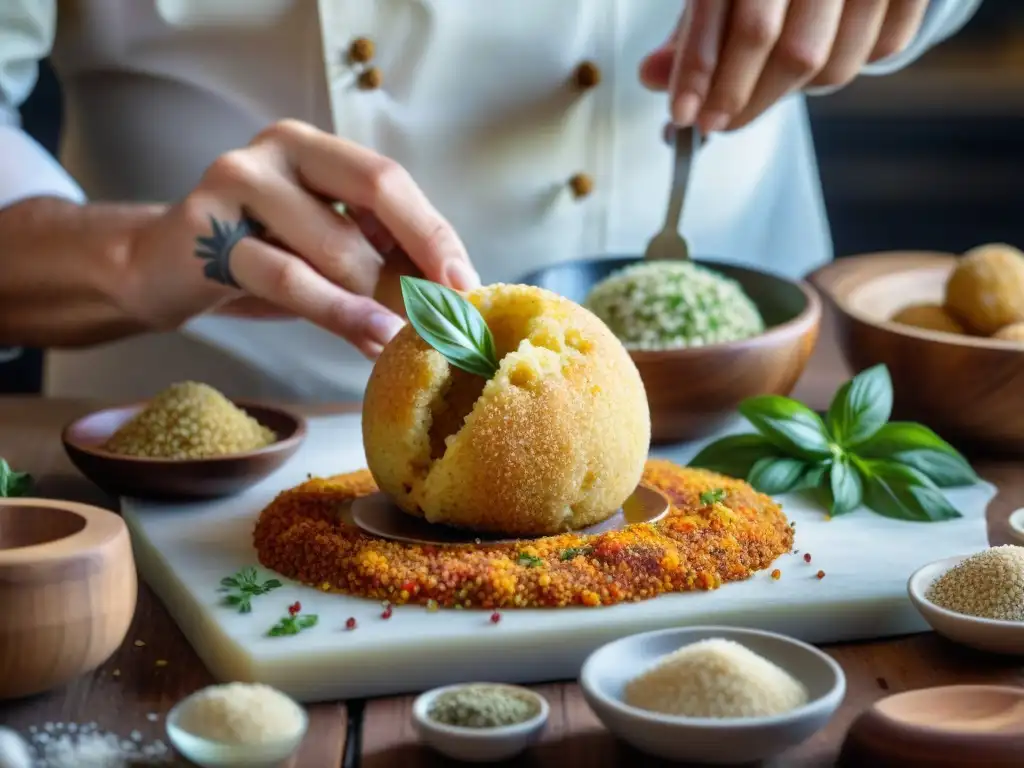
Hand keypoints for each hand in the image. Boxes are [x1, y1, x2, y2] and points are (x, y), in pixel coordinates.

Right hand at [127, 120, 478, 357]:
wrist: (160, 267)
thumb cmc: (259, 259)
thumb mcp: (326, 252)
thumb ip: (380, 259)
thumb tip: (455, 299)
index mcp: (314, 148)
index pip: (390, 180)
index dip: (434, 232)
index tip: (470, 285)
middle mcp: (277, 149)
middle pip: (374, 190)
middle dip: (420, 257)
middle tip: (449, 315)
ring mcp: (236, 181)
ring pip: (333, 247)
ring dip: (379, 301)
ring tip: (406, 342)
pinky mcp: (205, 230)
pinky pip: (287, 278)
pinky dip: (338, 314)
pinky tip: (372, 340)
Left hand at [641, 0, 928, 132]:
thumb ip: (694, 27)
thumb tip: (652, 78)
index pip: (733, 16)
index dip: (702, 74)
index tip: (684, 116)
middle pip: (790, 54)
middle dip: (744, 101)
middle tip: (717, 122)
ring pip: (832, 65)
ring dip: (788, 95)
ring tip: (759, 90)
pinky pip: (881, 50)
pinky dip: (840, 70)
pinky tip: (810, 65)